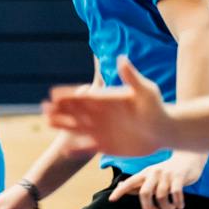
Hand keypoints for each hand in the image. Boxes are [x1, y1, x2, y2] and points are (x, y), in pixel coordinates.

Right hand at [43, 56, 170, 158]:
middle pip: (76, 111)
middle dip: (60, 109)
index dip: (69, 95)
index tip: (54, 94)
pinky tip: (67, 150)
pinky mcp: (106, 145)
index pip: (84, 96)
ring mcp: (102, 130)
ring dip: (63, 125)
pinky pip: (88, 147)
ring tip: (48, 123)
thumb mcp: (146, 91)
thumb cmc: (157, 108)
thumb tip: (121, 58)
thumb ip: (132, 77)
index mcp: (107, 100)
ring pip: (78, 127)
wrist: (164, 130)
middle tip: (44, 108)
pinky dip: (78, 148)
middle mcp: (101, 114)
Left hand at [109, 151, 206, 208]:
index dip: (120, 191)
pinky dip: (178, 203)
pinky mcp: (179, 177)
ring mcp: (166, 175)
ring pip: (161, 196)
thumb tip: (120, 186)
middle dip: (148, 207)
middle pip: (144, 193)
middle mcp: (154, 173)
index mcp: (145, 173)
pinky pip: (176, 193)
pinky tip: (179, 206)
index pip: (130, 182)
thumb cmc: (167, 171)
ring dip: (166, 207)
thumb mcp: (151, 175)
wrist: (188, 158)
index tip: (111, 200)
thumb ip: (137, 182)